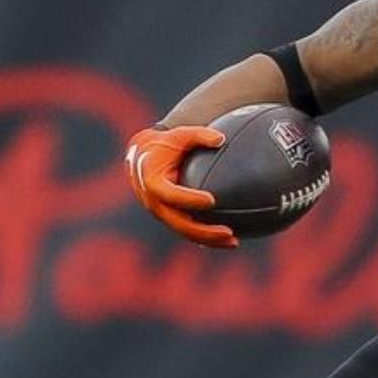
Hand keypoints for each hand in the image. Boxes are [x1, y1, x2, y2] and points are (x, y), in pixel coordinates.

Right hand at [123, 126, 236, 248]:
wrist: (142, 157)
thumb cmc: (164, 144)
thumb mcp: (179, 135)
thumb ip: (199, 135)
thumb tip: (221, 139)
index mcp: (153, 182)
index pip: (172, 195)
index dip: (190, 200)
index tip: (212, 200)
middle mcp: (155, 203)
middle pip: (180, 223)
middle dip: (204, 231)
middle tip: (228, 232)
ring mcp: (162, 213)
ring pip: (186, 232)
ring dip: (209, 240)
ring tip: (234, 242)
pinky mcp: (169, 217)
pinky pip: (188, 231)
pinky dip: (206, 238)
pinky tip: (228, 240)